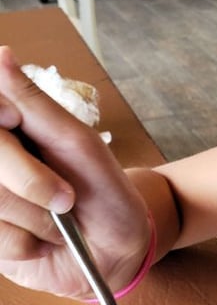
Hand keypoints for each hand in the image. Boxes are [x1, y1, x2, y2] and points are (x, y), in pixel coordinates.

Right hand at [0, 47, 149, 297]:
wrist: (117, 250)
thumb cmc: (103, 191)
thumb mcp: (78, 143)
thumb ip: (33, 104)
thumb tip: (1, 54)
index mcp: (7, 129)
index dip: (5, 133)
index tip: (16, 122)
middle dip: (31, 183)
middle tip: (66, 197)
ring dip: (34, 219)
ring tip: (57, 221)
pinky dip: (24, 244)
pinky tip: (40, 242)